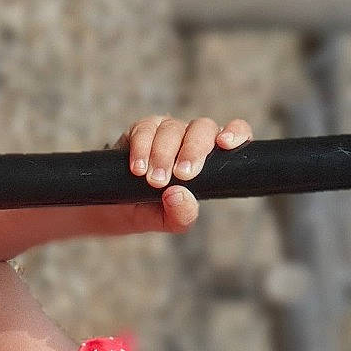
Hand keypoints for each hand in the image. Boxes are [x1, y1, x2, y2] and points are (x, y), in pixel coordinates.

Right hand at [111, 114, 252, 233]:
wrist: (115, 210)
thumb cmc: (152, 210)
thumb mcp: (170, 222)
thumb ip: (182, 215)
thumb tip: (178, 194)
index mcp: (210, 157)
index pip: (234, 133)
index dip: (235, 132)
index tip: (225, 143)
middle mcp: (191, 139)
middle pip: (201, 128)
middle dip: (193, 150)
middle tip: (182, 174)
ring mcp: (166, 131)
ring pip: (172, 129)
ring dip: (164, 154)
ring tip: (155, 180)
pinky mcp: (140, 130)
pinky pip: (144, 130)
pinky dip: (142, 149)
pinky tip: (139, 169)